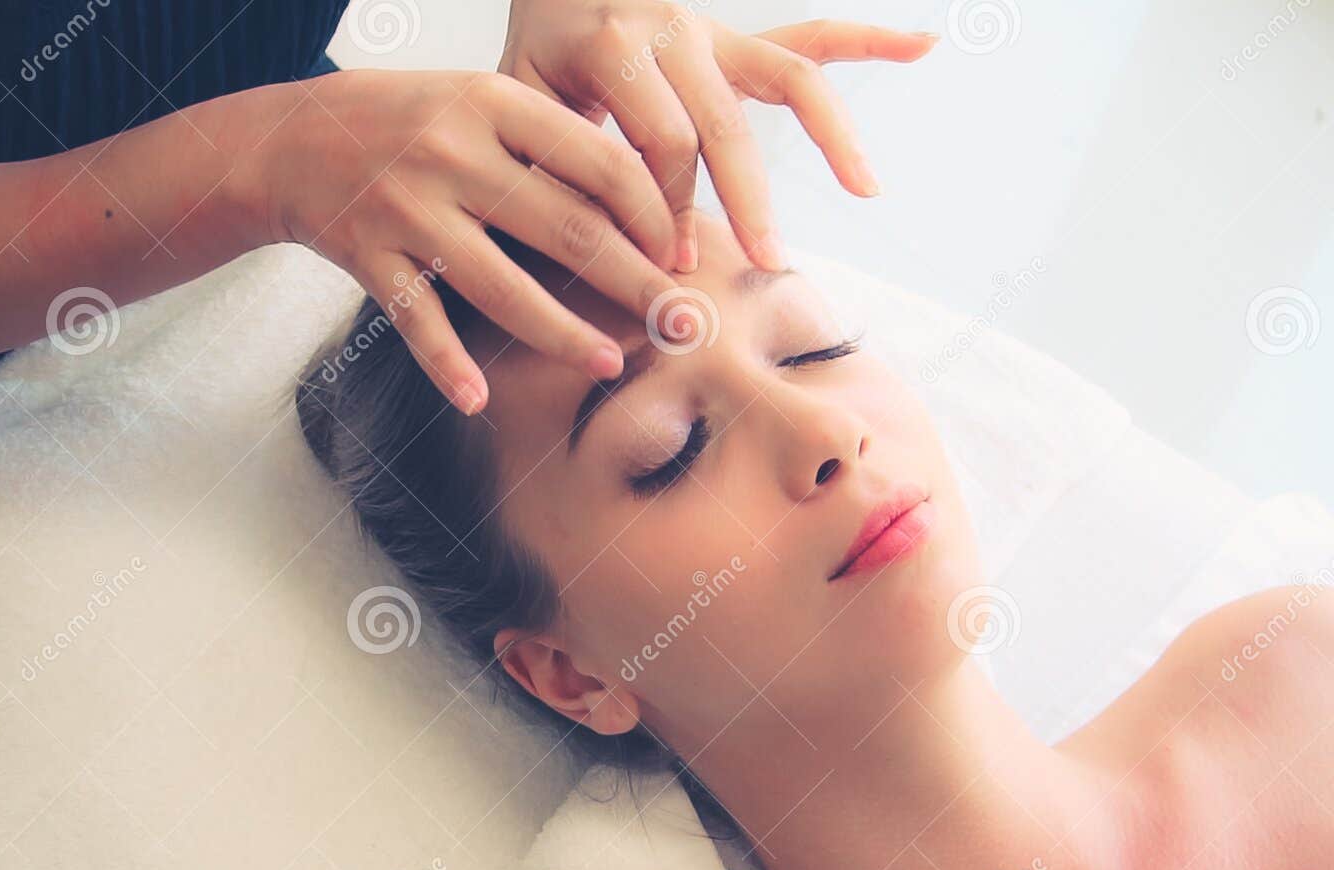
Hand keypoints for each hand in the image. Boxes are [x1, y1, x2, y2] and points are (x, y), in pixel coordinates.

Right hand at [235, 69, 679, 414]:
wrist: (292, 137)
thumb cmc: (410, 121)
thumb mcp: (481, 101)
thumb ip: (552, 140)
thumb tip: (650, 202)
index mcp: (496, 103)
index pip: (601, 164)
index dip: (654, 216)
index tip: (682, 256)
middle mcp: (454, 153)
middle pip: (569, 230)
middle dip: (636, 286)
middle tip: (683, 324)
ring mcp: (408, 207)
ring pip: (502, 287)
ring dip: (563, 335)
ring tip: (610, 365)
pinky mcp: (367, 255)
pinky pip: (417, 320)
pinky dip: (446, 364)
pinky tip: (478, 401)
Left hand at [499, 2, 937, 270]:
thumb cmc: (530, 61)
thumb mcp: (519, 105)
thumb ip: (550, 159)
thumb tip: (572, 235)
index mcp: (614, 47)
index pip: (659, 143)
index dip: (667, 210)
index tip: (670, 267)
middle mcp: (672, 28)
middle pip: (724, 122)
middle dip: (748, 199)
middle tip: (765, 262)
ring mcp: (711, 29)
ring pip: (788, 76)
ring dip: (832, 135)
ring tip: (866, 189)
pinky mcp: (735, 37)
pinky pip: (810, 37)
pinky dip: (867, 39)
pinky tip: (924, 45)